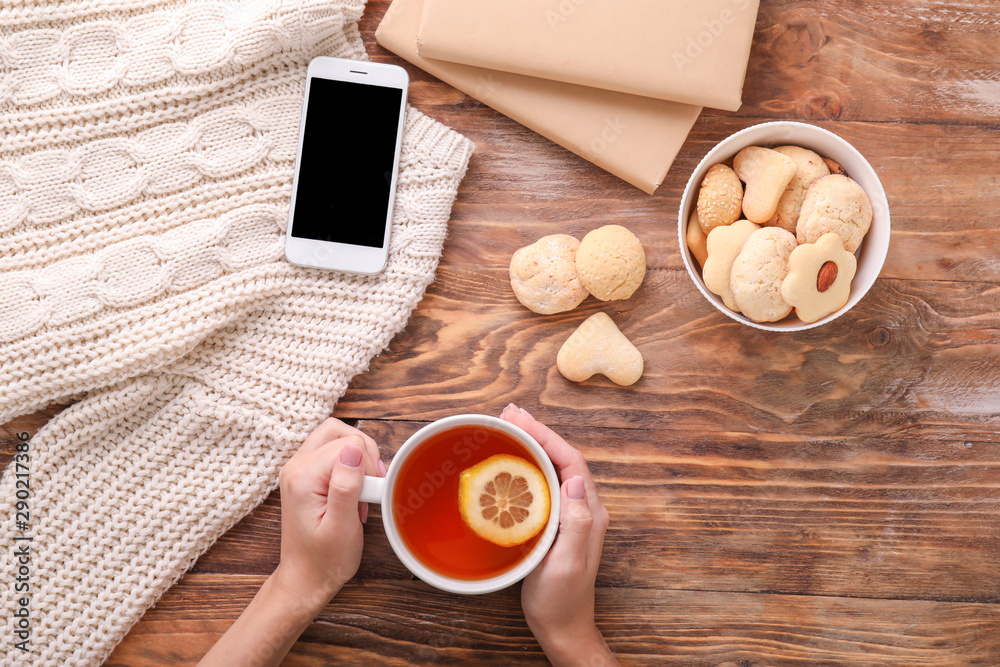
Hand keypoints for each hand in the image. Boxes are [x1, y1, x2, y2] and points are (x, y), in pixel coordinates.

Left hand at [273, 418, 384, 604]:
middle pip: (337, 431)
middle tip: (371, 484)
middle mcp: (295, 467)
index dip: (367, 465)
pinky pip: (331, 451)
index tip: (370, 494)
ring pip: (335, 436)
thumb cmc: (324, 559)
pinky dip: (350, 463)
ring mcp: (298, 469)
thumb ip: (346, 485)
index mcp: (302, 477)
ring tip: (363, 489)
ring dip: (357, 456)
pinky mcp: (305, 474)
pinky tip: (354, 489)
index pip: (346, 445)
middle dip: (363, 453)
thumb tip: (354, 449)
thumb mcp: (341, 527)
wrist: (306, 578)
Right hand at [500, 405, 616, 665]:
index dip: (546, 435)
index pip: (571, 461)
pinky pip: (543, 484)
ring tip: (507, 427)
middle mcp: (584, 508)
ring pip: (553, 468)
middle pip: (562, 457)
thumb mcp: (567, 563)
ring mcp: (571, 514)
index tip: (519, 419)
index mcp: (590, 512)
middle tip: (507, 414)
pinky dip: (527, 465)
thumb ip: (576, 523)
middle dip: (537, 432)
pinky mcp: (557, 523)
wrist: (562, 627)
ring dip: (532, 445)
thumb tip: (576, 480)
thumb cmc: (562, 600)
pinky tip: (510, 461)